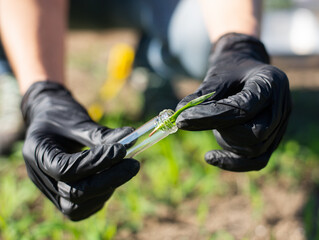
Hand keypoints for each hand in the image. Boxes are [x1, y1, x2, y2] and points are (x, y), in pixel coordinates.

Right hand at [21, 81, 139, 220]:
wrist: (47, 118)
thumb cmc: (61, 114)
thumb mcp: (78, 119)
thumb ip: (102, 135)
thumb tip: (132, 138)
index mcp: (37, 152)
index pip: (65, 169)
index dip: (96, 162)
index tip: (122, 150)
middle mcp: (39, 176)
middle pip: (72, 192)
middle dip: (107, 180)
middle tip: (134, 164)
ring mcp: (49, 190)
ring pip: (75, 207)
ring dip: (105, 190)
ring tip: (124, 169)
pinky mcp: (61, 197)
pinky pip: (80, 209)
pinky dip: (100, 198)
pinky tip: (115, 178)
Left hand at [176, 33, 290, 171]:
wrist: (247, 71)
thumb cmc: (231, 70)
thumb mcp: (217, 75)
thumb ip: (202, 95)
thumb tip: (179, 113)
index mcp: (269, 83)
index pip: (242, 109)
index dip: (211, 117)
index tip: (182, 119)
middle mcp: (281, 107)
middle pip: (254, 134)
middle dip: (223, 131)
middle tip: (204, 119)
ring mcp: (280, 126)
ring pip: (254, 150)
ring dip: (226, 143)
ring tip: (215, 125)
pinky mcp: (272, 140)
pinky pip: (257, 161)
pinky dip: (232, 162)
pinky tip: (209, 157)